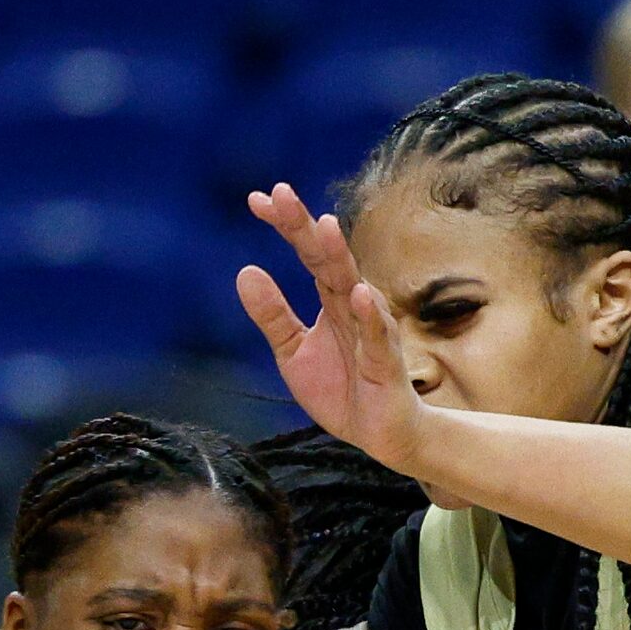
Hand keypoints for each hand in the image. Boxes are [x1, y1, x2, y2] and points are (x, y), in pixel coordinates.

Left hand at [237, 184, 432, 475]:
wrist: (379, 436)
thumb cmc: (342, 388)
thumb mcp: (293, 353)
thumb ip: (272, 315)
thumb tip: (244, 272)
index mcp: (331, 299)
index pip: (308, 252)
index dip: (286, 226)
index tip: (258, 199)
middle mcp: (354, 305)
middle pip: (329, 258)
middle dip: (306, 227)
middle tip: (281, 194)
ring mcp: (373, 331)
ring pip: (355, 287)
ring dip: (339, 257)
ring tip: (322, 226)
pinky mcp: (386, 363)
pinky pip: (377, 336)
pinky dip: (370, 315)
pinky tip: (358, 293)